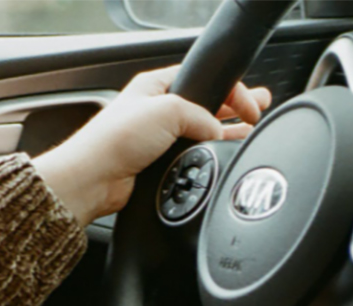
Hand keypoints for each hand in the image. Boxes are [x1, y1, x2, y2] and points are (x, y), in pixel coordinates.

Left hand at [34, 66, 271, 224]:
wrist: (94, 179)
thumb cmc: (114, 139)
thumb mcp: (168, 110)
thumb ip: (201, 116)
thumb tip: (217, 132)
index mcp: (156, 86)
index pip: (202, 79)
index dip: (231, 89)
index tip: (251, 105)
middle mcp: (157, 111)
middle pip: (205, 105)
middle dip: (233, 108)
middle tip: (258, 111)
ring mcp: (159, 139)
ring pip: (201, 133)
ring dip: (225, 133)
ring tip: (249, 133)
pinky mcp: (159, 165)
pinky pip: (192, 157)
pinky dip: (210, 156)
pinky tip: (224, 156)